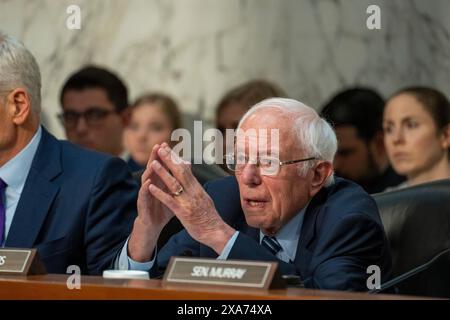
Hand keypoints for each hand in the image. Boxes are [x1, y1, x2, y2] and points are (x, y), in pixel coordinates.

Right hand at [128, 143, 174, 261]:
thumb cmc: (164, 207)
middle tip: (158, 146)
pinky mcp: (142, 203)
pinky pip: (144, 195)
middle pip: (153, 168)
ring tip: (152, 162)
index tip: (167, 143)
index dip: (163, 155)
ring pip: (146, 179)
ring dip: (149, 170)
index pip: (161, 165)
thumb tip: (187, 165)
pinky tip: (147, 183)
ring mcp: (145, 193)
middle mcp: (151, 184)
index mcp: (159, 181)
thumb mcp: (173, 192)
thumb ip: (178, 179)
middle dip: (155, 157)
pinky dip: (146, 188)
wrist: (153, 223)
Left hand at [148, 144, 235, 253]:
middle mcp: (193, 191)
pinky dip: (159, 193)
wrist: (216, 231)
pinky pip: (169, 200)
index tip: (168, 149)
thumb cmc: (209, 217)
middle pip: (180, 172)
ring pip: (174, 184)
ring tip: (153, 163)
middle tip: (160, 149)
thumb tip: (192, 177)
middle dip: (169, 159)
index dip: (176, 158)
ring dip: (163, 172)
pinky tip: (151, 187)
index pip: (186, 169)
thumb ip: (196, 187)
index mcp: (197, 188)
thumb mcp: (204, 198)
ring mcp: (188, 201)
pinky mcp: (183, 212)